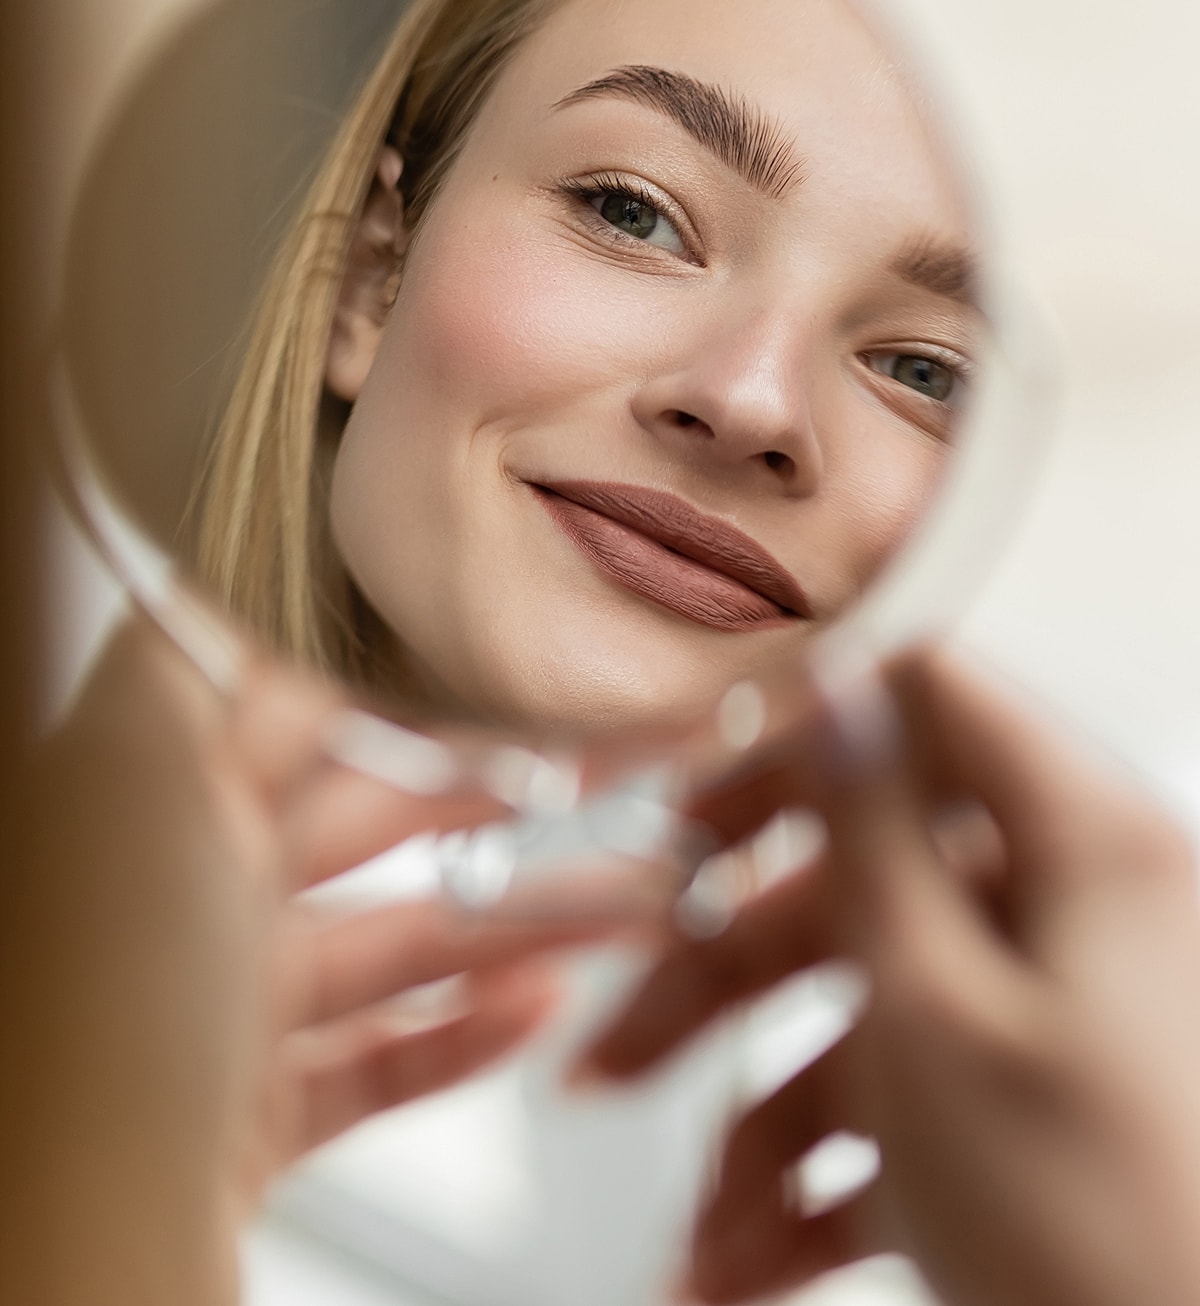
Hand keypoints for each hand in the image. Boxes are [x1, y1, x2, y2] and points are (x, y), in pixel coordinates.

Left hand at [36, 617, 624, 1273]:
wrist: (65, 1231)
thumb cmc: (86, 1010)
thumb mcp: (137, 779)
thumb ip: (191, 658)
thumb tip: (247, 569)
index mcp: (158, 798)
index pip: (313, 710)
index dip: (427, 687)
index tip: (527, 677)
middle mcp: (189, 893)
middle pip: (381, 824)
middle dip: (509, 797)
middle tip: (617, 776)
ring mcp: (223, 1007)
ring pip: (399, 943)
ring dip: (519, 921)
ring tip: (625, 904)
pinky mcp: (253, 1112)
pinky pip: (378, 1059)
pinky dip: (462, 1033)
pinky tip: (535, 1006)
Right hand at [579, 648, 1199, 1305]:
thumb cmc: (1108, 1234)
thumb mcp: (939, 1012)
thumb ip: (875, 837)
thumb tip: (837, 695)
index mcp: (1079, 844)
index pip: (926, 703)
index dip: (801, 739)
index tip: (696, 809)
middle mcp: (1067, 911)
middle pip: (856, 886)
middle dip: (722, 985)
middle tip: (619, 1049)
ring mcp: (1044, 1012)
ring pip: (859, 1013)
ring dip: (756, 1124)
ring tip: (696, 1238)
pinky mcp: (1024, 1104)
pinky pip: (899, 1103)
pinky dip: (815, 1177)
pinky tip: (744, 1260)